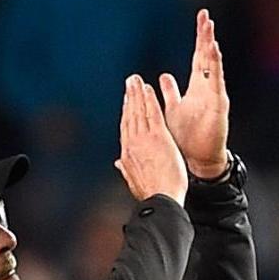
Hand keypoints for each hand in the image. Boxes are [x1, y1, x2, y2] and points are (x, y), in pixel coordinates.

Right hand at [115, 74, 187, 204]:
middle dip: (129, 97)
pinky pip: (152, 113)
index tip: (126, 101)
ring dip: (137, 93)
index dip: (126, 112)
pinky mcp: (158, 136)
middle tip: (130, 82)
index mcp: (127, 154)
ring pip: (138, 110)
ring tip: (136, 80)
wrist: (161, 199)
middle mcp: (132, 143)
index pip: (126, 128)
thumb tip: (117, 163)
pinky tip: (148, 88)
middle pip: (129, 115)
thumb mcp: (134, 182)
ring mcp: (144, 138)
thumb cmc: (152, 195)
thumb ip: (126, 169)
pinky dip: (149, 99)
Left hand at [161, 9, 230, 178]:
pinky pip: (216, 82)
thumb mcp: (172, 112)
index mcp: (195, 90)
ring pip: (212, 67)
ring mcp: (213, 97)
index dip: (199, 39)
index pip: (198, 58)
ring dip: (210, 46)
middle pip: (205, 58)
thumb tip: (162, 78)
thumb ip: (169, 94)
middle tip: (205, 16)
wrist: (200, 161)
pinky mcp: (218, 106)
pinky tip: (213, 50)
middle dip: (205, 37)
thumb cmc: (187, 140)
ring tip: (209, 28)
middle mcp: (206, 90)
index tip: (201, 21)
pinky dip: (215, 66)